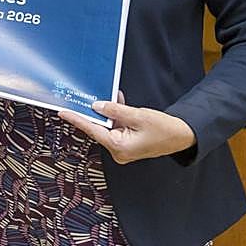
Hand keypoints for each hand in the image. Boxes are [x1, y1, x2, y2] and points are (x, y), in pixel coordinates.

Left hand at [58, 91, 196, 163]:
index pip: (93, 130)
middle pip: (100, 127)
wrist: (182, 136)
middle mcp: (119, 150)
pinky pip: (117, 126)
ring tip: (106, 96)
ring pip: (109, 125)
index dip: (77, 119)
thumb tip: (97, 106)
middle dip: (94, 112)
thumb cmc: (164, 129)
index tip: (62, 112)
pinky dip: (116, 114)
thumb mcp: (138, 116)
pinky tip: (117, 101)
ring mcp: (123, 147)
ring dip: (107, 111)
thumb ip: (115, 110)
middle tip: (81, 97)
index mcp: (119, 147)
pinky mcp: (128, 142)